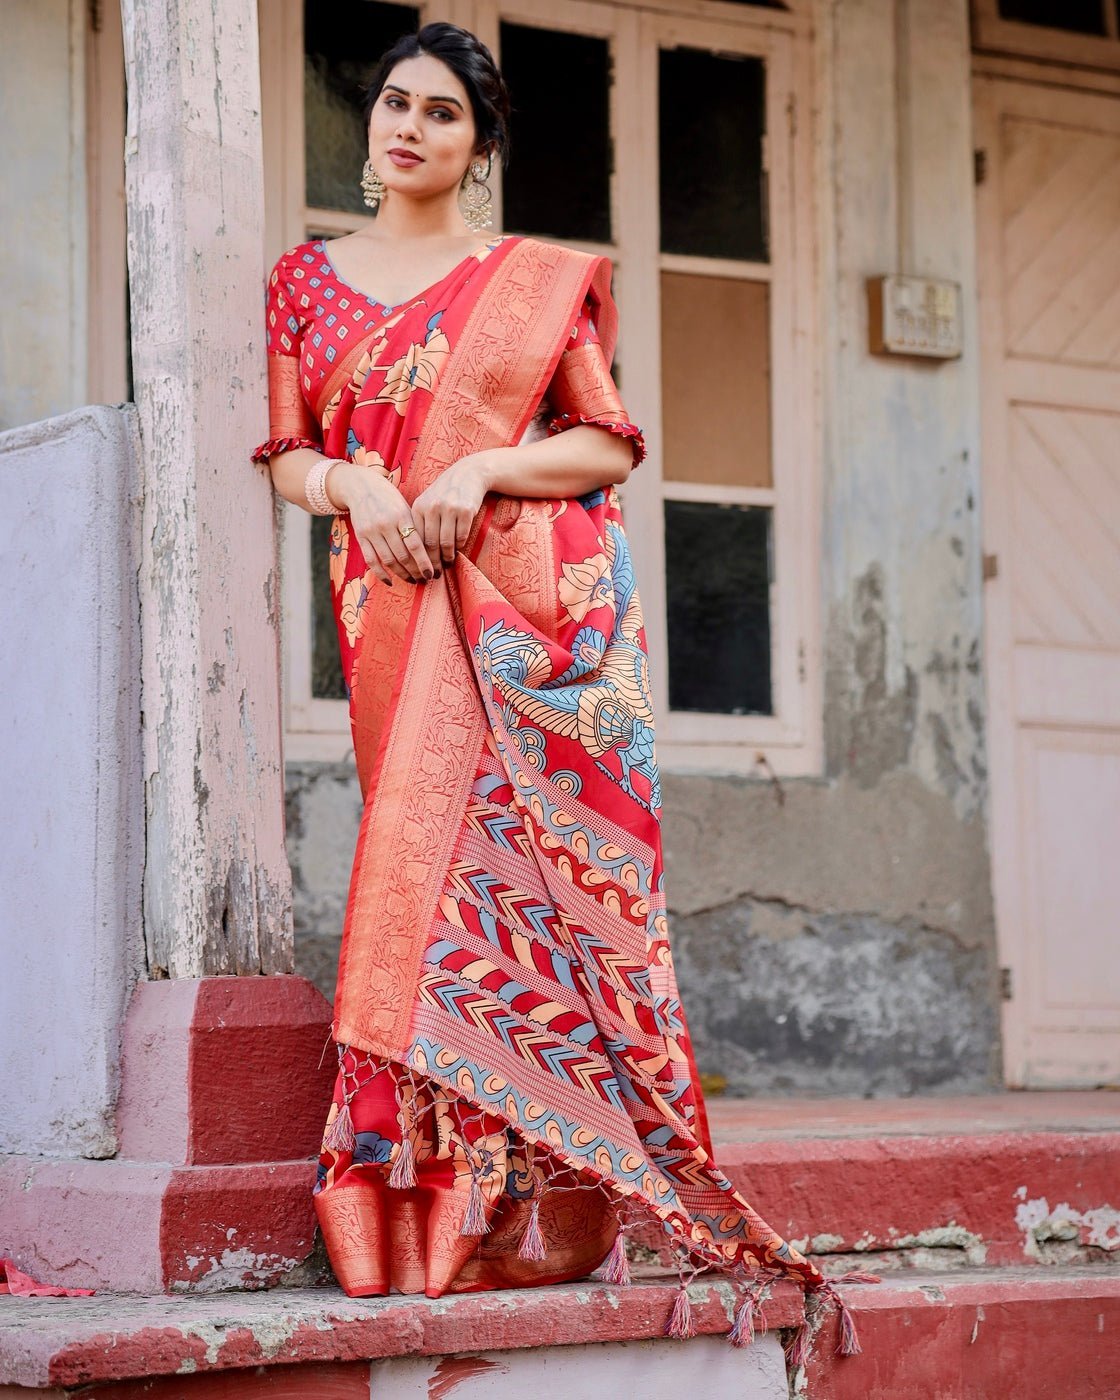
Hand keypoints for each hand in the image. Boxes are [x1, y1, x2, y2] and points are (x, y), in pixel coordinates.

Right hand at [328, 463, 435, 584]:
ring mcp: (372, 531)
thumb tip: (432, 552)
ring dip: (402, 574)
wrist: (361, 486)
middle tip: (425, 579)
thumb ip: (415, 527)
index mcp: (401, 516)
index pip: (416, 545)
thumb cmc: (389, 498)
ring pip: (389, 560)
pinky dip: (381, 574)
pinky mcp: (361, 537)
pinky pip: (371, 560)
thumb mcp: (405, 507)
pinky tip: (390, 581)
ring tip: (413, 581)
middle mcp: (386, 524)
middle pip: (403, 556)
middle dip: (416, 571)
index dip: (425, 562)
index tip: (432, 573)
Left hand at [411, 454, 492, 564]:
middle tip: (434, 574)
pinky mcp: (466, 510)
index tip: (420, 569)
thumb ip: (420, 523)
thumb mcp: (427, 502)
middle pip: (430, 544)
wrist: (468, 474)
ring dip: (447, 557)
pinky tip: (458, 549)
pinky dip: (459, 546)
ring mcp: (449, 508)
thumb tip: (416, 555)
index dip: (418, 558)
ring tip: (448, 563)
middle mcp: (432, 507)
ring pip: (446, 542)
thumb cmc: (445, 493)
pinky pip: (461, 536)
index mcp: (418, 507)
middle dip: (432, 562)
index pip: (415, 539)